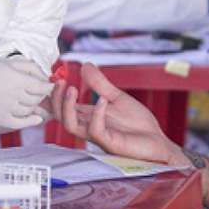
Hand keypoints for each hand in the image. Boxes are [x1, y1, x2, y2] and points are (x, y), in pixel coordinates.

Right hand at [0, 58, 53, 133]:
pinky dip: (30, 122)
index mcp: (17, 80)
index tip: (49, 85)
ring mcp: (6, 108)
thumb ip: (31, 68)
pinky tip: (36, 118)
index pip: (41, 87)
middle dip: (41, 95)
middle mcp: (13, 95)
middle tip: (39, 91)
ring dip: (34, 105)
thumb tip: (46, 77)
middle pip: (37, 99)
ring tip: (31, 100)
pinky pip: (19, 123)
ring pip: (29, 110)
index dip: (48, 86)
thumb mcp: (10, 62)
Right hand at [50, 63, 179, 163]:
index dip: (54, 97)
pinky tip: (102, 101)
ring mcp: (98, 137)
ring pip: (71, 126)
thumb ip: (100, 84)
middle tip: (60, 82)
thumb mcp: (117, 98)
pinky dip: (96, 114)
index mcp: (90, 116)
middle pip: (62, 117)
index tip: (51, 80)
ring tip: (71, 88)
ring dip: (68, 107)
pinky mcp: (110, 143)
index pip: (64, 108)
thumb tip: (85, 65)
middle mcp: (89, 127)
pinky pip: (96, 131)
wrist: (157, 142)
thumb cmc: (137, 124)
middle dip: (56, 100)